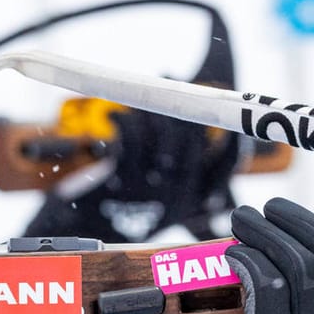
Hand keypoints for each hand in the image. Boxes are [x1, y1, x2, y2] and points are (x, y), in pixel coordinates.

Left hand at [24, 104, 237, 242]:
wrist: (81, 234)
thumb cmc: (123, 209)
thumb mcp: (162, 201)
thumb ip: (183, 174)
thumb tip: (193, 125)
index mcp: (192, 200)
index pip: (226, 167)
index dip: (232, 137)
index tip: (221, 110)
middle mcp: (176, 196)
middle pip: (192, 139)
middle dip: (183, 102)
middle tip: (171, 79)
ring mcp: (148, 188)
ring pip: (161, 133)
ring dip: (150, 107)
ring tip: (139, 96)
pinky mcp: (120, 180)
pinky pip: (131, 136)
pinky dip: (124, 119)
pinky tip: (115, 116)